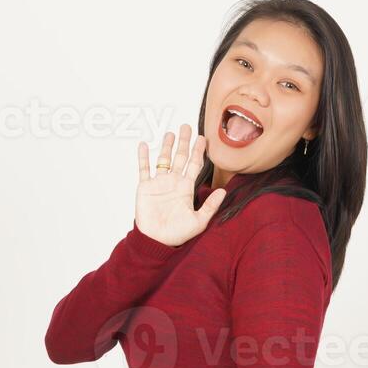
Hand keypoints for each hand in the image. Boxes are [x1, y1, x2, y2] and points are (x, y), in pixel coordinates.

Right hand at [135, 124, 227, 246]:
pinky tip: (144, 145)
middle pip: (180, 157)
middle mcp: (173, 182)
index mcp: (186, 188)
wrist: (156, 241)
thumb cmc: (178, 234)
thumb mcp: (199, 221)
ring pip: (163, 160)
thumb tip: (224, 191)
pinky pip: (144, 169)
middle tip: (187, 126)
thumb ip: (210, 206)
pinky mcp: (145, 187)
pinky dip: (144, 157)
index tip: (203, 138)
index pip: (194, 165)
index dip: (198, 152)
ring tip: (170, 133)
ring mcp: (159, 183)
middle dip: (184, 142)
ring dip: (167, 146)